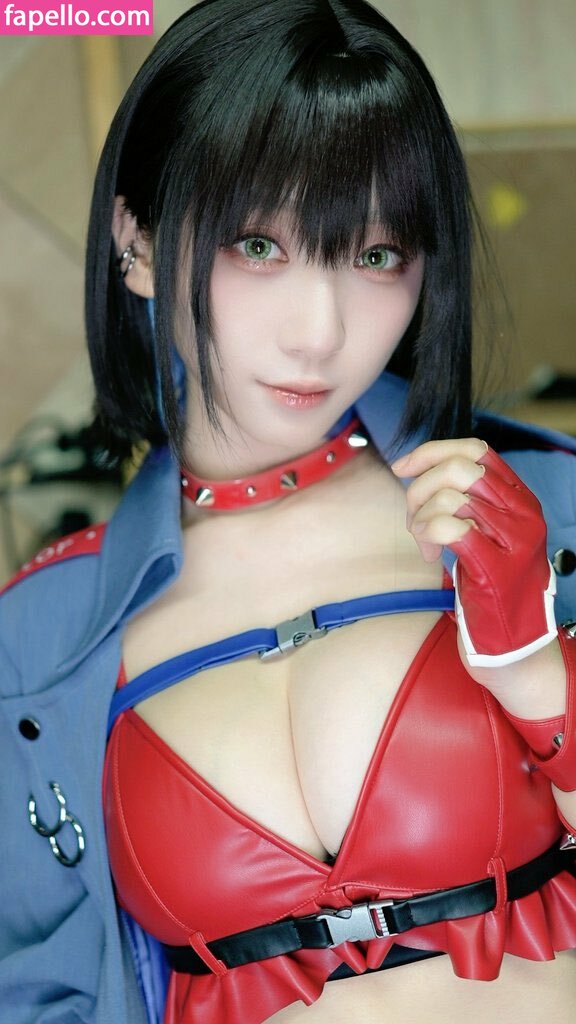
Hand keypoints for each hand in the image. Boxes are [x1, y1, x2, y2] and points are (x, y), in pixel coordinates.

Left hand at [391, 438, 556, 666]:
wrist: (515, 646)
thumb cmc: (492, 588)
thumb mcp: (488, 533)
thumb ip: (467, 500)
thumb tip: (420, 469)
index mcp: (521, 498)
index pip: (476, 450)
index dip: (431, 452)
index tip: (403, 469)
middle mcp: (524, 513)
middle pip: (460, 469)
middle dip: (421, 489)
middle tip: (415, 520)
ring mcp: (514, 541)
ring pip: (450, 498)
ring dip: (421, 518)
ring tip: (423, 543)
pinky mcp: (497, 569)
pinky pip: (450, 528)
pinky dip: (428, 534)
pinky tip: (430, 555)